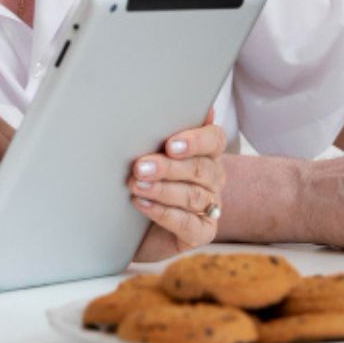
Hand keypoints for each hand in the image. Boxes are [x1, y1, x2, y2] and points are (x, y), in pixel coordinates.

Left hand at [130, 116, 226, 261]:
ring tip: (136, 185)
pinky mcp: (201, 233)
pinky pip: (188, 224)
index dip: (196, 141)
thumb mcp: (149, 154)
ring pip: (194, 196)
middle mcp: (212, 179)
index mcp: (206, 153)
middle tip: (140, 166)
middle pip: (201, 168)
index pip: (214, 140)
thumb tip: (188, 109)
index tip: (171, 145)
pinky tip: (143, 205)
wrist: (128, 227)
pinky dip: (164, 214)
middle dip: (169, 167)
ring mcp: (210, 208)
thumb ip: (162, 132)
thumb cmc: (144, 181)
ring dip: (162, 190)